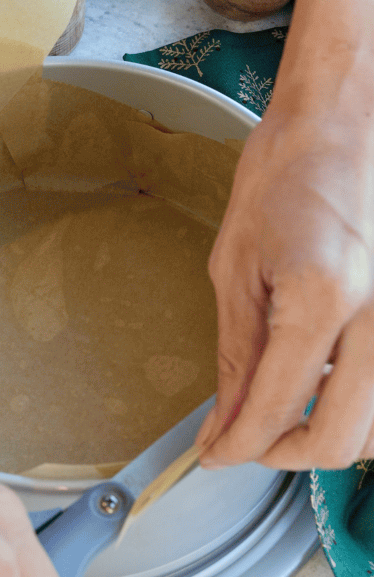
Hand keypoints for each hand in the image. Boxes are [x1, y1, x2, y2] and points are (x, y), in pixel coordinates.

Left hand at [199, 96, 373, 469]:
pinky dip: (363, 405)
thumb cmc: (287, 174)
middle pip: (341, 437)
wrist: (348, 122)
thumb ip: (236, 353)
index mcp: (321, 297)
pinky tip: (331, 383)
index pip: (278, 406)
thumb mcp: (236, 265)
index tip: (216, 454)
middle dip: (283, 451)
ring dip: (331, 434)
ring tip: (290, 409)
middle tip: (248, 438)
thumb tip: (226, 419)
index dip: (239, 444)